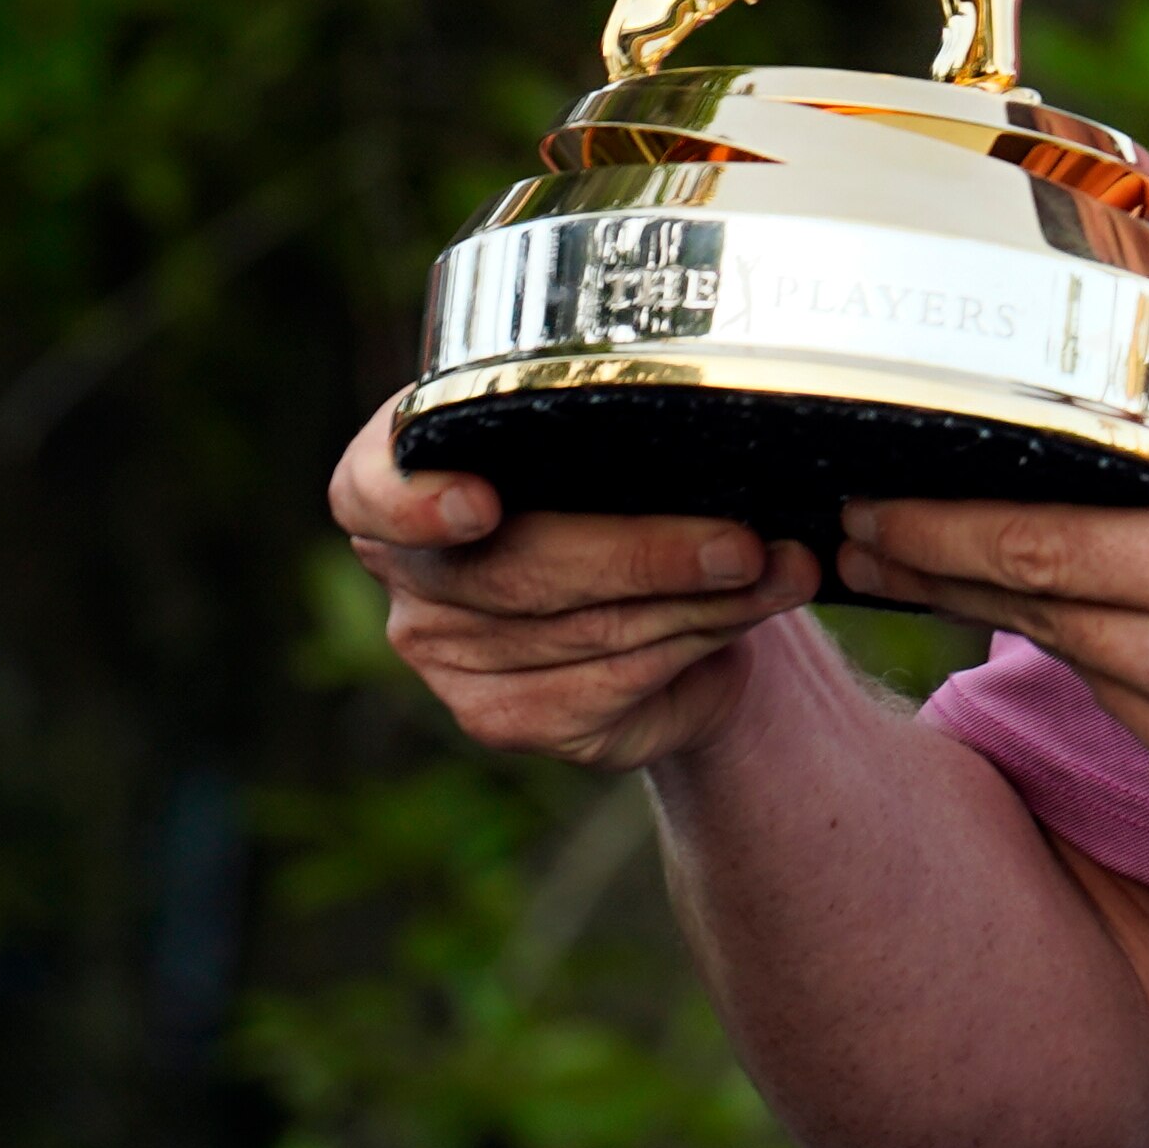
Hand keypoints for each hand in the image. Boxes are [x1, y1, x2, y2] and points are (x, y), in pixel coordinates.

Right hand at [329, 401, 821, 769]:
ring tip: (778, 570)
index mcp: (403, 473)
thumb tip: (720, 431)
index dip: (415, 500)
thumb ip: (623, 429)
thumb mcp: (617, 434)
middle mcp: (412, 571)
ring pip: (584, 631)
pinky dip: (693, 643)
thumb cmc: (631, 480)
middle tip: (742, 543)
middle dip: (646, 555)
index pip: (370, 488)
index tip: (478, 505)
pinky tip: (746, 615)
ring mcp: (447, 655)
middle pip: (518, 571)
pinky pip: (607, 684)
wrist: (671, 586)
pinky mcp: (504, 717)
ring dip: (700, 601)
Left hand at [840, 155, 1148, 833]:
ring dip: (1025, 608)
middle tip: (850, 526)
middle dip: (929, 564)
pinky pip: (1123, 721)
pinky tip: (1134, 626)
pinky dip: (1112, 668)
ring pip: (1072, 663)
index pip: (1037, 550)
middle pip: (1024, 612)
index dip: (932, 526)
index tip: (855, 496)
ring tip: (959, 552)